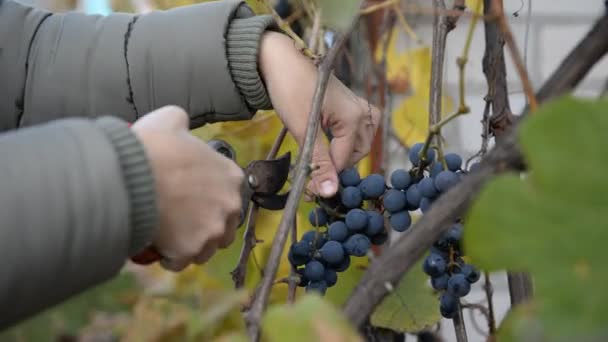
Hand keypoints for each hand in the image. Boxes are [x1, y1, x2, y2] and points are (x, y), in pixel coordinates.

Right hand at [131, 106, 243, 270]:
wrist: (132, 176)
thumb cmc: (153, 146)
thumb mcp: (171, 120)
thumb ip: (182, 122)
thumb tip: (179, 122)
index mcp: (232, 176)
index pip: (228, 195)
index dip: (208, 199)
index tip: (190, 199)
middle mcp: (230, 205)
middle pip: (223, 225)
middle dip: (206, 226)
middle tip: (181, 221)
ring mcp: (213, 230)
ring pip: (206, 248)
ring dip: (191, 245)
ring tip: (169, 237)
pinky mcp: (192, 250)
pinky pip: (182, 262)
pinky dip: (170, 258)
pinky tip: (158, 247)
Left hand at [259, 32, 380, 197]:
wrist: (281, 60)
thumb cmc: (290, 89)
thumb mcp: (302, 130)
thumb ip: (318, 162)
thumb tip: (328, 193)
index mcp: (354, 118)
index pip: (344, 161)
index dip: (326, 176)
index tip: (308, 189)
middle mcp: (363, 112)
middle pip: (356, 154)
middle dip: (335, 166)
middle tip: (311, 173)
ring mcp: (360, 107)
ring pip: (359, 144)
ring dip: (342, 155)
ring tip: (319, 158)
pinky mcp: (352, 104)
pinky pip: (358, 131)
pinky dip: (345, 141)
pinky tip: (329, 142)